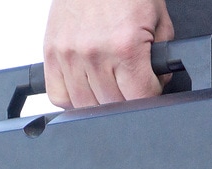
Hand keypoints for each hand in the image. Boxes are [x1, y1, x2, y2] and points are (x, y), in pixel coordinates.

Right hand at [43, 0, 174, 108]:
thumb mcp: (157, 19)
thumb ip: (160, 56)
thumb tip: (156, 83)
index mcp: (125, 45)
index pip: (140, 98)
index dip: (151, 95)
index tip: (150, 87)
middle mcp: (94, 53)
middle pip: (113, 105)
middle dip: (127, 98)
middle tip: (131, 81)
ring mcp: (69, 55)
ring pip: (85, 105)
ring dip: (100, 101)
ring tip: (109, 83)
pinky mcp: (51, 52)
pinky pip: (58, 95)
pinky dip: (72, 98)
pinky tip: (85, 86)